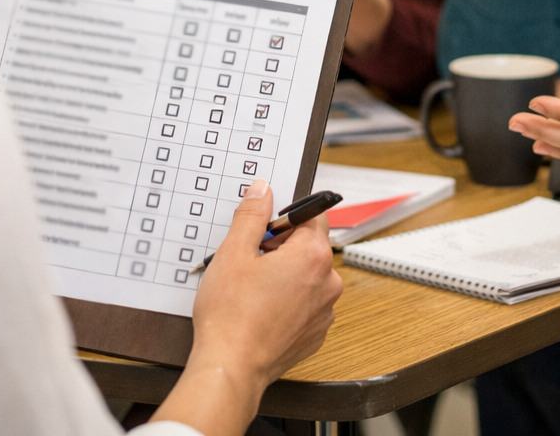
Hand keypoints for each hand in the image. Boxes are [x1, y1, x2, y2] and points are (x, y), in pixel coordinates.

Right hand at [179, 181, 341, 403]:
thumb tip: (263, 190)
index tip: (266, 226)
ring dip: (286, 275)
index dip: (287, 217)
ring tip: (253, 289)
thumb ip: (252, 215)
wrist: (232, 367)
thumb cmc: (231, 315)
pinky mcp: (315, 334)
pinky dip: (288, 302)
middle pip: (310, 247)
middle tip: (250, 259)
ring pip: (308, 277)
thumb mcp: (234, 252)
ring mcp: (324, 312)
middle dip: (283, 247)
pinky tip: (261, 309)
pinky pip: (306, 304)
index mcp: (313, 256)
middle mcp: (328, 283)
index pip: (313, 216)